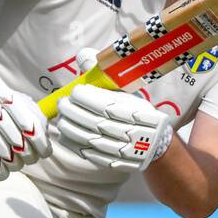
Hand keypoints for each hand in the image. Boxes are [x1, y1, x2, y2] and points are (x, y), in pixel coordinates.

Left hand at [57, 70, 172, 171]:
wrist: (156, 142)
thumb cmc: (137, 111)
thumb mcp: (127, 91)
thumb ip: (104, 73)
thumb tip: (83, 54)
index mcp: (135, 111)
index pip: (107, 104)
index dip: (87, 98)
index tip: (74, 91)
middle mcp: (130, 132)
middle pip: (96, 123)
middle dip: (74, 112)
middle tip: (62, 104)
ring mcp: (122, 150)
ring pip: (91, 140)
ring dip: (71, 129)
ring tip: (61, 119)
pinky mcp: (115, 163)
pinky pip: (91, 155)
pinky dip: (75, 145)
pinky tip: (65, 135)